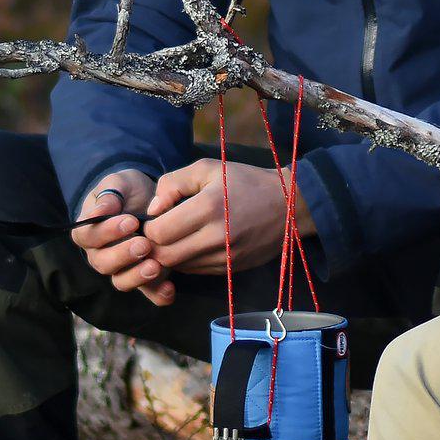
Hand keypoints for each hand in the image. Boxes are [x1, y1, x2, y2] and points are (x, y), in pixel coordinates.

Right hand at [72, 171, 165, 303]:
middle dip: (123, 255)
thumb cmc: (127, 190)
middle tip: (144, 244)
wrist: (149, 198)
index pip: (88, 236)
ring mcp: (121, 268)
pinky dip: (157, 294)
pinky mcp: (142, 277)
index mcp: (89, 232)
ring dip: (137, 276)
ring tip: (156, 266)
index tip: (131, 221)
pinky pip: (147, 292)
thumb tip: (99, 211)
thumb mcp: (118, 184)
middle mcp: (100, 254)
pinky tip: (170, 289)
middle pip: (103, 263)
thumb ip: (109, 195)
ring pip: (121, 281)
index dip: (107, 232)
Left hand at [141, 159, 312, 281]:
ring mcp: (225, 257)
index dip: (149, 226)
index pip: (159, 232)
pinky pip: (196, 271)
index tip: (156, 217)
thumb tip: (152, 209)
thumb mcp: (208, 169)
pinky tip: (193, 244)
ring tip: (175, 237)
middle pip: (165, 256)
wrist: (289, 204)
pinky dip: (187, 261)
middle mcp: (217, 237)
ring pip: (178, 268)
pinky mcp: (231, 268)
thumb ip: (173, 183)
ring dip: (169, 255)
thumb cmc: (245, 182)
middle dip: (155, 245)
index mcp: (209, 207)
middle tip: (160, 230)